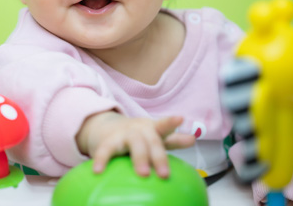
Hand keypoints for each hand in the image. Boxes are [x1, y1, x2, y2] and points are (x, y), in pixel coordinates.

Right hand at [76, 111, 195, 177]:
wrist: (106, 126)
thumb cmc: (137, 135)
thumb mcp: (154, 135)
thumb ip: (173, 140)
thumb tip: (193, 139)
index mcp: (151, 129)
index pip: (163, 126)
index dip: (171, 122)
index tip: (180, 118)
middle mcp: (139, 130)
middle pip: (151, 140)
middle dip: (158, 155)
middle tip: (164, 174)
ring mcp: (123, 134)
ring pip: (134, 144)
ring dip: (139, 158)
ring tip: (143, 174)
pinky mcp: (107, 142)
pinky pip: (105, 151)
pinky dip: (101, 160)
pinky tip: (98, 171)